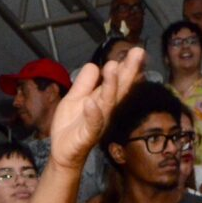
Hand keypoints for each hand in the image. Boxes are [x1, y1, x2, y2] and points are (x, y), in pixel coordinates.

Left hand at [48, 48, 143, 171]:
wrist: (62, 151)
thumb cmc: (71, 125)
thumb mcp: (75, 98)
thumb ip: (85, 83)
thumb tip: (96, 65)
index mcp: (102, 99)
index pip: (117, 81)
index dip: (127, 67)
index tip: (137, 51)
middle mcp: (104, 109)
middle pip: (118, 88)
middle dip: (128, 71)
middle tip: (139, 53)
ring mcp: (97, 122)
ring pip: (107, 102)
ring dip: (111, 85)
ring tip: (113, 68)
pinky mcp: (88, 135)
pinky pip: (92, 124)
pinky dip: (93, 113)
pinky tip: (92, 102)